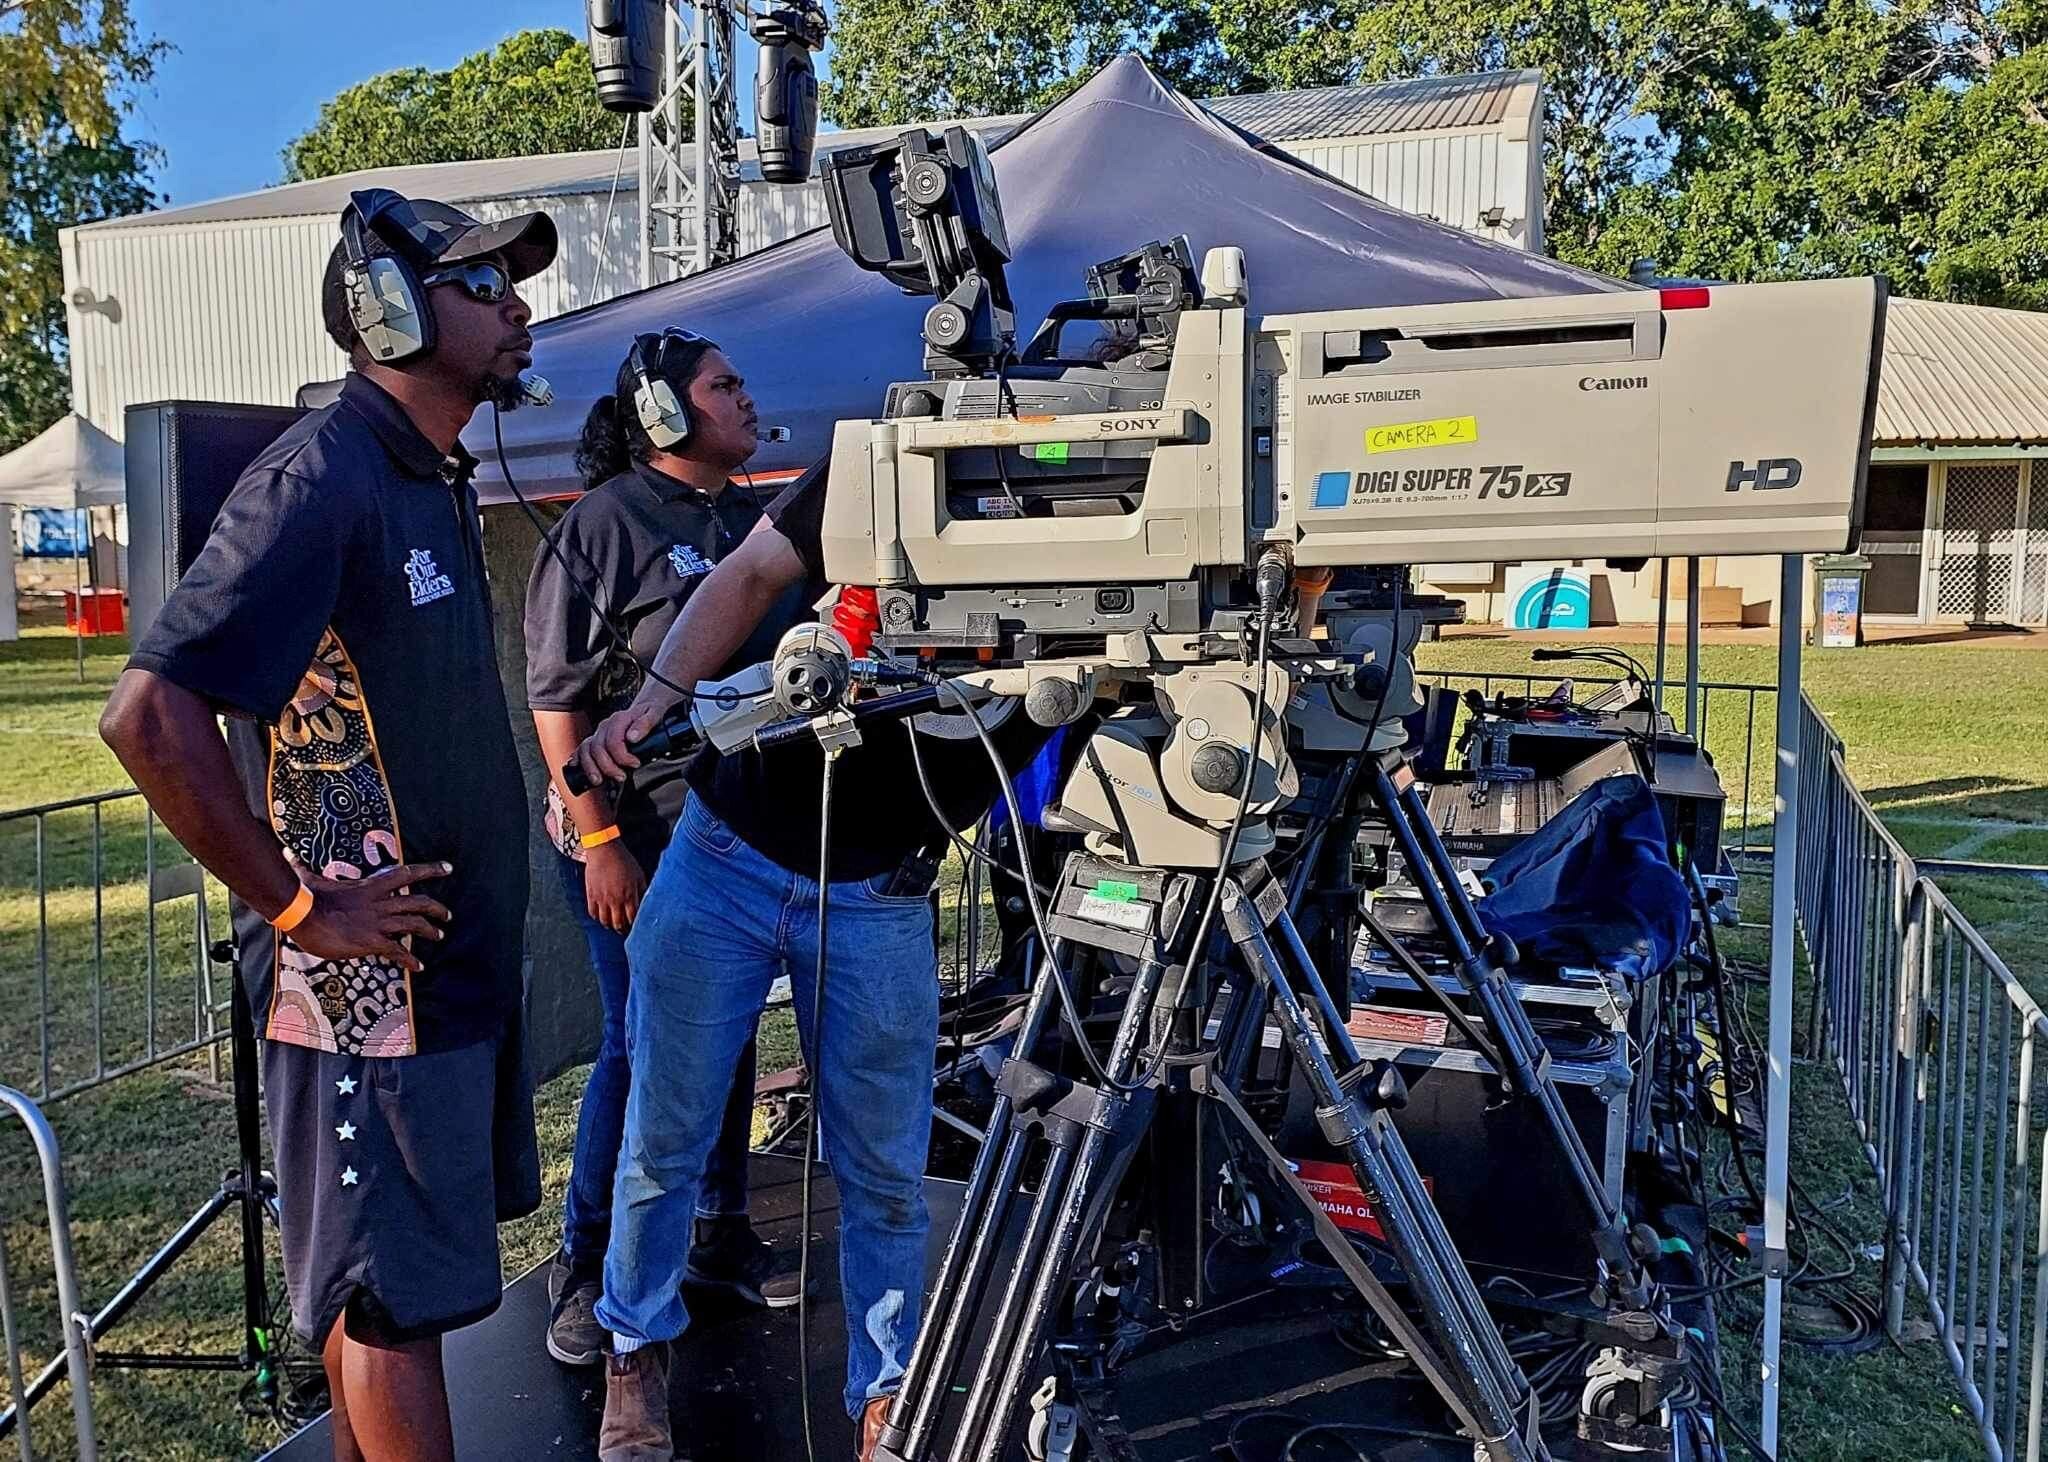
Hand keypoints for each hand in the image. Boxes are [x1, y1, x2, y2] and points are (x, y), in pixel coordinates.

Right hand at [289, 861, 453, 973]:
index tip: (448, 868)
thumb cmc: (305, 897)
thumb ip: (303, 867)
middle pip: (419, 902)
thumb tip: (287, 853)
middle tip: (447, 915)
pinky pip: (398, 951)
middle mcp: (380, 903)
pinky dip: (410, 960)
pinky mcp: (372, 942)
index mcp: (371, 886)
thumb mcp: (309, 879)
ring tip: (439, 936)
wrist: (303, 915)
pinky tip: (417, 967)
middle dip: (437, 909)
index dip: (430, 870)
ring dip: (430, 931)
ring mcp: (378, 922)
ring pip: (415, 925)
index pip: (407, 873)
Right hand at [573, 696, 667, 789]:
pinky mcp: (595, 739)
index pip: (613, 742)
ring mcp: (599, 733)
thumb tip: (632, 737)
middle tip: (621, 776)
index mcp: (618, 719)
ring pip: (586, 750)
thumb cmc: (650, 712)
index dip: (623, 757)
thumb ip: (645, 724)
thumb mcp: (654, 713)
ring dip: (591, 768)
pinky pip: (581, 749)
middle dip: (608, 767)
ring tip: (599, 781)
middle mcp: (605, 726)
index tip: (635, 764)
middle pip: (597, 749)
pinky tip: (578, 769)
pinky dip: (578, 760)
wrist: (645, 708)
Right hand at [583, 840, 646, 933]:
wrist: (604, 850)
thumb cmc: (624, 861)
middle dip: (623, 930)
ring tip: (613, 925)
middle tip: (625, 930)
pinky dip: (597, 918)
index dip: (636, 926)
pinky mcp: (591, 895)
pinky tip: (602, 916)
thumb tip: (648, 902)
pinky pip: (592, 913)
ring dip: (610, 926)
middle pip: (618, 924)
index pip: (633, 919)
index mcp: (629, 896)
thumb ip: (643, 890)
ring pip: (605, 921)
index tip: (637, 927)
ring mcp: (602, 899)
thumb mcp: (639, 875)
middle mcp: (615, 900)